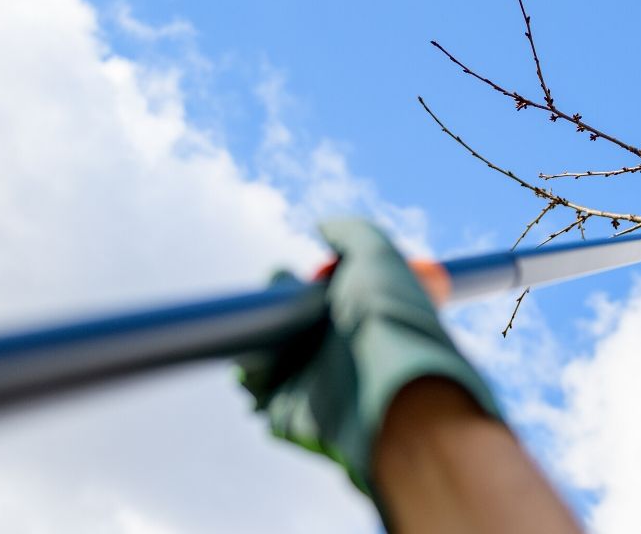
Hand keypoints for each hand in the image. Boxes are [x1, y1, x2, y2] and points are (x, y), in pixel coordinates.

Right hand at [236, 219, 499, 498]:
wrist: (388, 386)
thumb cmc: (388, 319)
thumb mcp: (378, 255)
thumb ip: (351, 233)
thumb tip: (324, 226)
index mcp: (355, 320)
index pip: (312, 298)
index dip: (293, 285)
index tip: (288, 278)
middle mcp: (334, 352)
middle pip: (282, 323)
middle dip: (270, 308)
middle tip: (279, 304)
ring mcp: (311, 384)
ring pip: (263, 355)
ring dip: (254, 341)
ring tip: (274, 339)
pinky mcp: (290, 413)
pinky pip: (256, 388)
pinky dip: (251, 374)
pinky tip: (260, 365)